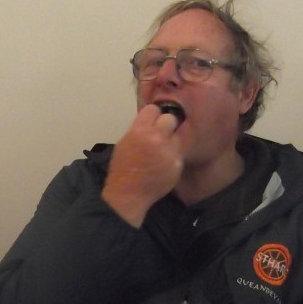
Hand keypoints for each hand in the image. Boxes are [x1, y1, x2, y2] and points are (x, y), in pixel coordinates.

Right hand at [102, 104, 182, 227]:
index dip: (152, 116)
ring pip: (177, 137)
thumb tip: (152, 120)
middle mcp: (156, 138)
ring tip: (160, 154)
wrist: (128, 194)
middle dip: (165, 126)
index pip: (154, 109)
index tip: (152, 122)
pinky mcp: (177, 164)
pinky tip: (163, 166)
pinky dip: (173, 158)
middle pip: (170, 119)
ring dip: (171, 143)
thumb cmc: (123, 169)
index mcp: (139, 130)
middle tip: (160, 136)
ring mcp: (169, 152)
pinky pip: (178, 154)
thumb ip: (139, 129)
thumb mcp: (125, 142)